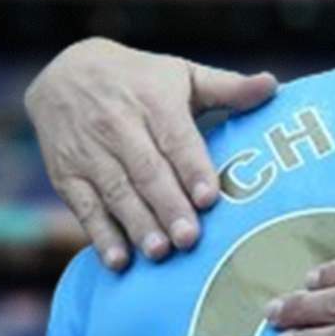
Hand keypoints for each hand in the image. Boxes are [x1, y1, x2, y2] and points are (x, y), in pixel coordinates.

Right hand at [25, 38, 277, 269]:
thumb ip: (227, 88)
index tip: (209, 198)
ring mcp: (89, 152)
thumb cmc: (140, 81)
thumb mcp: (182, 75)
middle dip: (168, 206)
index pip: (175, 138)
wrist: (62, 75)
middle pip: (146, 171)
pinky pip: (84, 206)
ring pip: (116, 191)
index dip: (192, 168)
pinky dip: (100, 234)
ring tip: (161, 252)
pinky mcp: (66, 175)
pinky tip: (119, 260)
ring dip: (138, 224)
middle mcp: (118, 125)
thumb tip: (272, 85)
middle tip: (190, 239)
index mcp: (153, 101)